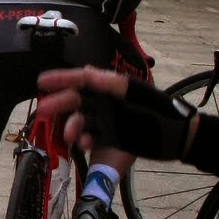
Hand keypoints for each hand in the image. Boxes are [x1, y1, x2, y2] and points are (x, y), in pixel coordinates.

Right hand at [37, 67, 196, 160]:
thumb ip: (112, 83)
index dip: (61, 78)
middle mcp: (104, 102)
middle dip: (58, 104)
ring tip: (71, 137)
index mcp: (109, 87)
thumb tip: (88, 73)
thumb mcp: (136, 93)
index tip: (41, 82)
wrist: (177, 137)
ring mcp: (105, 121)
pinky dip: (83, 141)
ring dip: (70, 127)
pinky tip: (85, 145)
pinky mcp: (108, 139)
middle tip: (43, 111)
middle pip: (75, 101)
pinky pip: (88, 139)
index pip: (81, 79)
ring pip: (79, 121)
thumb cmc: (158, 110)